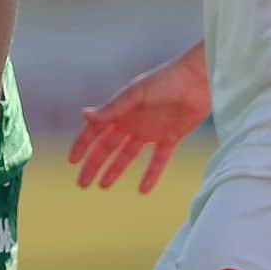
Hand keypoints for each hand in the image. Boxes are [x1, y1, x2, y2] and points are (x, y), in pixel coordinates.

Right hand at [68, 56, 211, 192]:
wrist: (198, 79)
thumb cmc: (165, 80)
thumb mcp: (135, 94)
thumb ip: (112, 108)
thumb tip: (84, 115)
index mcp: (120, 110)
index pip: (95, 131)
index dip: (82, 146)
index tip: (72, 161)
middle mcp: (131, 122)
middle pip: (107, 147)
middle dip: (94, 165)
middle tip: (82, 184)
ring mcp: (150, 131)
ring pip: (127, 156)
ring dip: (115, 170)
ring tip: (104, 186)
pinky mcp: (170, 137)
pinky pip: (158, 160)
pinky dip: (151, 175)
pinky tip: (143, 190)